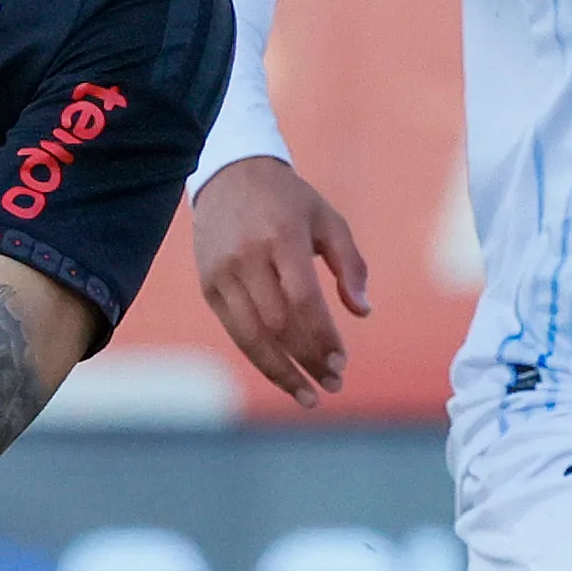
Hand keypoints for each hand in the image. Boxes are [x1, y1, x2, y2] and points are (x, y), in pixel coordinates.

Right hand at [191, 156, 370, 407]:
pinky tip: (282, 373)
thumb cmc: (288, 201)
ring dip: (281, 372)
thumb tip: (362, 312)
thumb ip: (351, 265)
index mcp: (281, 237)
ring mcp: (223, 274)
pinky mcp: (208, 286)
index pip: (303, 300)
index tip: (342, 362)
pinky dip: (260, 357)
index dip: (322, 337)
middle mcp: (247, 257)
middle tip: (333, 384)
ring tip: (307, 395)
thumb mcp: (328, 220)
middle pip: (278, 325)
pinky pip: (235, 331)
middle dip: (307, 360)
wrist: (229, 175)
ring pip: (251, 336)